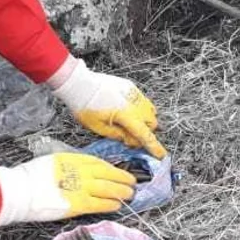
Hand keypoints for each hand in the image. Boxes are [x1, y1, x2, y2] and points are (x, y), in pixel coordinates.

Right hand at [0, 153, 136, 226]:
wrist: (19, 191)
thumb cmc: (29, 178)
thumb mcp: (51, 163)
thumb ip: (67, 167)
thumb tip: (79, 173)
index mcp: (72, 159)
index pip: (98, 163)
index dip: (111, 168)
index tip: (119, 171)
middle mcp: (79, 171)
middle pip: (107, 174)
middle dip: (122, 179)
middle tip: (132, 183)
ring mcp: (80, 188)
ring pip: (108, 189)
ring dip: (120, 192)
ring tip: (129, 194)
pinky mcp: (78, 204)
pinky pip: (100, 204)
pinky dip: (110, 204)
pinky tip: (117, 205)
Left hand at [49, 58, 166, 157]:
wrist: (79, 84)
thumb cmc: (85, 106)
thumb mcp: (99, 127)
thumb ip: (118, 135)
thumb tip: (130, 140)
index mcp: (126, 115)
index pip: (145, 134)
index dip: (153, 146)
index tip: (161, 154)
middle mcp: (134, 103)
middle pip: (152, 123)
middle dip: (145, 131)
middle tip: (129, 136)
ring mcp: (134, 93)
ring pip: (150, 110)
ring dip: (144, 119)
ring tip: (128, 122)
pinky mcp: (130, 87)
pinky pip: (142, 100)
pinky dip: (140, 108)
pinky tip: (126, 110)